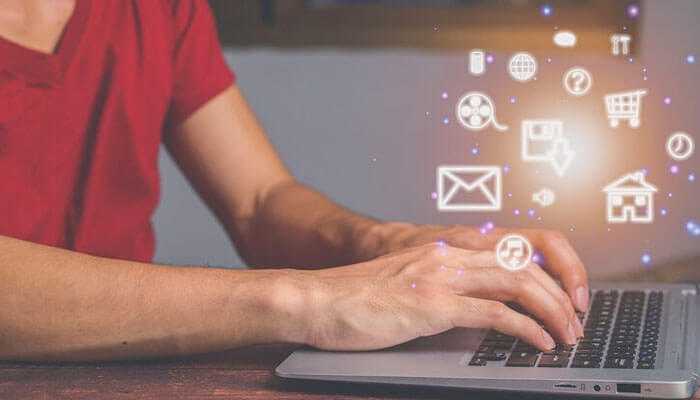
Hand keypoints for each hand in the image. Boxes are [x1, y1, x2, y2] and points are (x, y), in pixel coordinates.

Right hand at [291, 243, 583, 352]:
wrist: (318, 299)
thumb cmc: (357, 299)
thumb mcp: (408, 284)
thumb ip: (443, 287)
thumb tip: (476, 310)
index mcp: (444, 249)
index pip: (512, 249)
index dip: (547, 270)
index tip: (563, 296)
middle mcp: (448, 255)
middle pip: (523, 266)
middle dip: (560, 295)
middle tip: (577, 322)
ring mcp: (441, 277)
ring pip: (518, 284)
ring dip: (552, 311)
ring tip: (568, 335)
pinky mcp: (433, 305)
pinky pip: (494, 313)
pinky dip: (526, 328)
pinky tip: (540, 343)